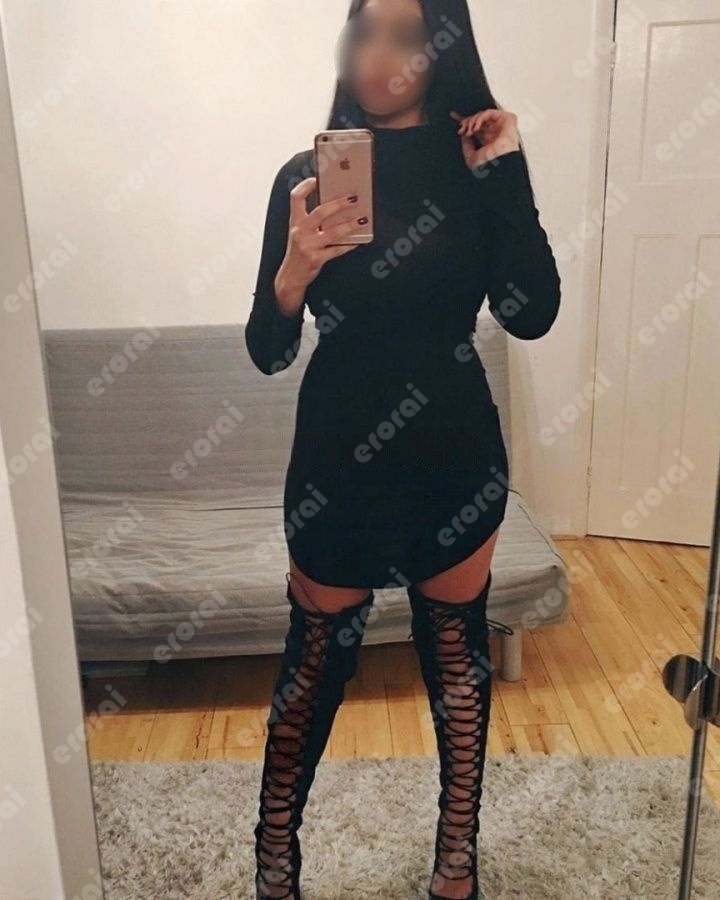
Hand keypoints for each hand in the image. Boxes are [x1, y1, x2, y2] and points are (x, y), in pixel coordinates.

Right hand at [274, 177, 363, 308]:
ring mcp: (307, 246)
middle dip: (339, 204)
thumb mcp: (300, 233)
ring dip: (349, 225)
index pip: (296, 197)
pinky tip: (358, 240)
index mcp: (295, 222)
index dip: (306, 186)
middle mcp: (299, 231)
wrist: (290, 277)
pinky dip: (348, 245)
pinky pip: (336, 249)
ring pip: (332, 232)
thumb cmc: (299, 252)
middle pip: (320, 212)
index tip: (318, 179)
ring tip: (362, 220)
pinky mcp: (315, 259)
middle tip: (354, 198)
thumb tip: (336, 207)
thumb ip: (311, 220)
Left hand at [449, 109, 520, 168]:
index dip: (465, 121)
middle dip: (467, 122)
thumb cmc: (489, 164)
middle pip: (478, 119)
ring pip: (482, 115)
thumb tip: (464, 133)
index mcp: (489, 141)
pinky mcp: (507, 119)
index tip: (454, 116)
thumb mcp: (470, 157)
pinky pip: (489, 112)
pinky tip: (476, 127)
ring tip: (469, 131)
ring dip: (472, 121)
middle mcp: (495, 132)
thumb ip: (466, 144)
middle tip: (461, 129)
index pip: (476, 127)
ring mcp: (501, 125)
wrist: (499, 163)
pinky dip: (480, 118)